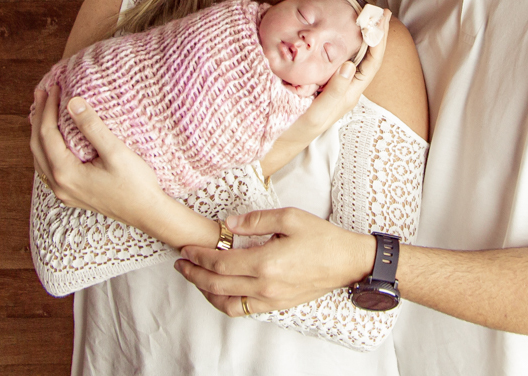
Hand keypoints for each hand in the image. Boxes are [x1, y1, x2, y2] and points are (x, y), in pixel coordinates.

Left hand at [28, 84, 162, 226]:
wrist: (148, 213)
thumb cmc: (136, 184)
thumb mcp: (116, 152)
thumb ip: (92, 127)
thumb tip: (72, 103)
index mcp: (66, 174)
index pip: (47, 134)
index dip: (48, 109)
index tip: (55, 88)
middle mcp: (59, 185)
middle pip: (37, 145)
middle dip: (39, 117)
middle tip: (41, 93)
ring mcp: (64, 193)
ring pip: (40, 158)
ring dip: (40, 133)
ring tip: (43, 111)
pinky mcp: (72, 194)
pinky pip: (49, 168)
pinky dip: (47, 148)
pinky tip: (54, 139)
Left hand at [174, 207, 375, 315]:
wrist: (347, 262)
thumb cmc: (322, 238)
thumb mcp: (290, 217)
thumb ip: (257, 220)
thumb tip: (230, 224)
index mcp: (266, 262)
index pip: (220, 262)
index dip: (199, 256)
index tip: (186, 249)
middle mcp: (265, 285)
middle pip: (217, 284)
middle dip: (194, 274)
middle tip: (181, 264)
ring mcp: (271, 299)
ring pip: (226, 302)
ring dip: (206, 291)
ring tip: (195, 278)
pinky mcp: (277, 305)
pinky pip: (243, 310)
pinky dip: (225, 302)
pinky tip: (220, 291)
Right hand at [280, 8, 393, 144]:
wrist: (283, 140)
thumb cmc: (300, 128)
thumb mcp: (319, 112)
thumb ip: (335, 90)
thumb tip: (350, 65)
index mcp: (350, 93)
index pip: (372, 62)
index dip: (378, 40)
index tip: (381, 20)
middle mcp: (347, 87)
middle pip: (369, 56)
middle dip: (376, 34)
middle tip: (382, 12)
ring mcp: (337, 84)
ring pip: (356, 56)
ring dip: (363, 37)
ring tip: (368, 18)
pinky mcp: (324, 82)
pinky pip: (340, 58)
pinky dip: (344, 43)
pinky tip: (342, 34)